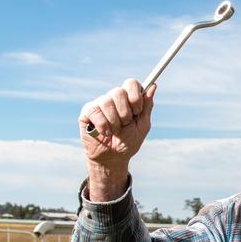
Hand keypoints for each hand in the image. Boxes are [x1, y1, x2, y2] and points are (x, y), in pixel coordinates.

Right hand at [78, 79, 156, 200]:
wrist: (113, 158)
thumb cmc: (128, 141)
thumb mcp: (142, 125)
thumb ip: (147, 106)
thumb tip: (153, 86)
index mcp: (128, 99)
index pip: (131, 83)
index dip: (135, 96)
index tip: (137, 111)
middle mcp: (113, 98)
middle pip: (119, 91)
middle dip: (125, 112)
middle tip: (125, 124)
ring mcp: (99, 103)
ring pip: (107, 102)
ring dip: (114, 122)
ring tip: (114, 131)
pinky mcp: (87, 112)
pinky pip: (95, 111)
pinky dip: (103, 126)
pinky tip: (104, 132)